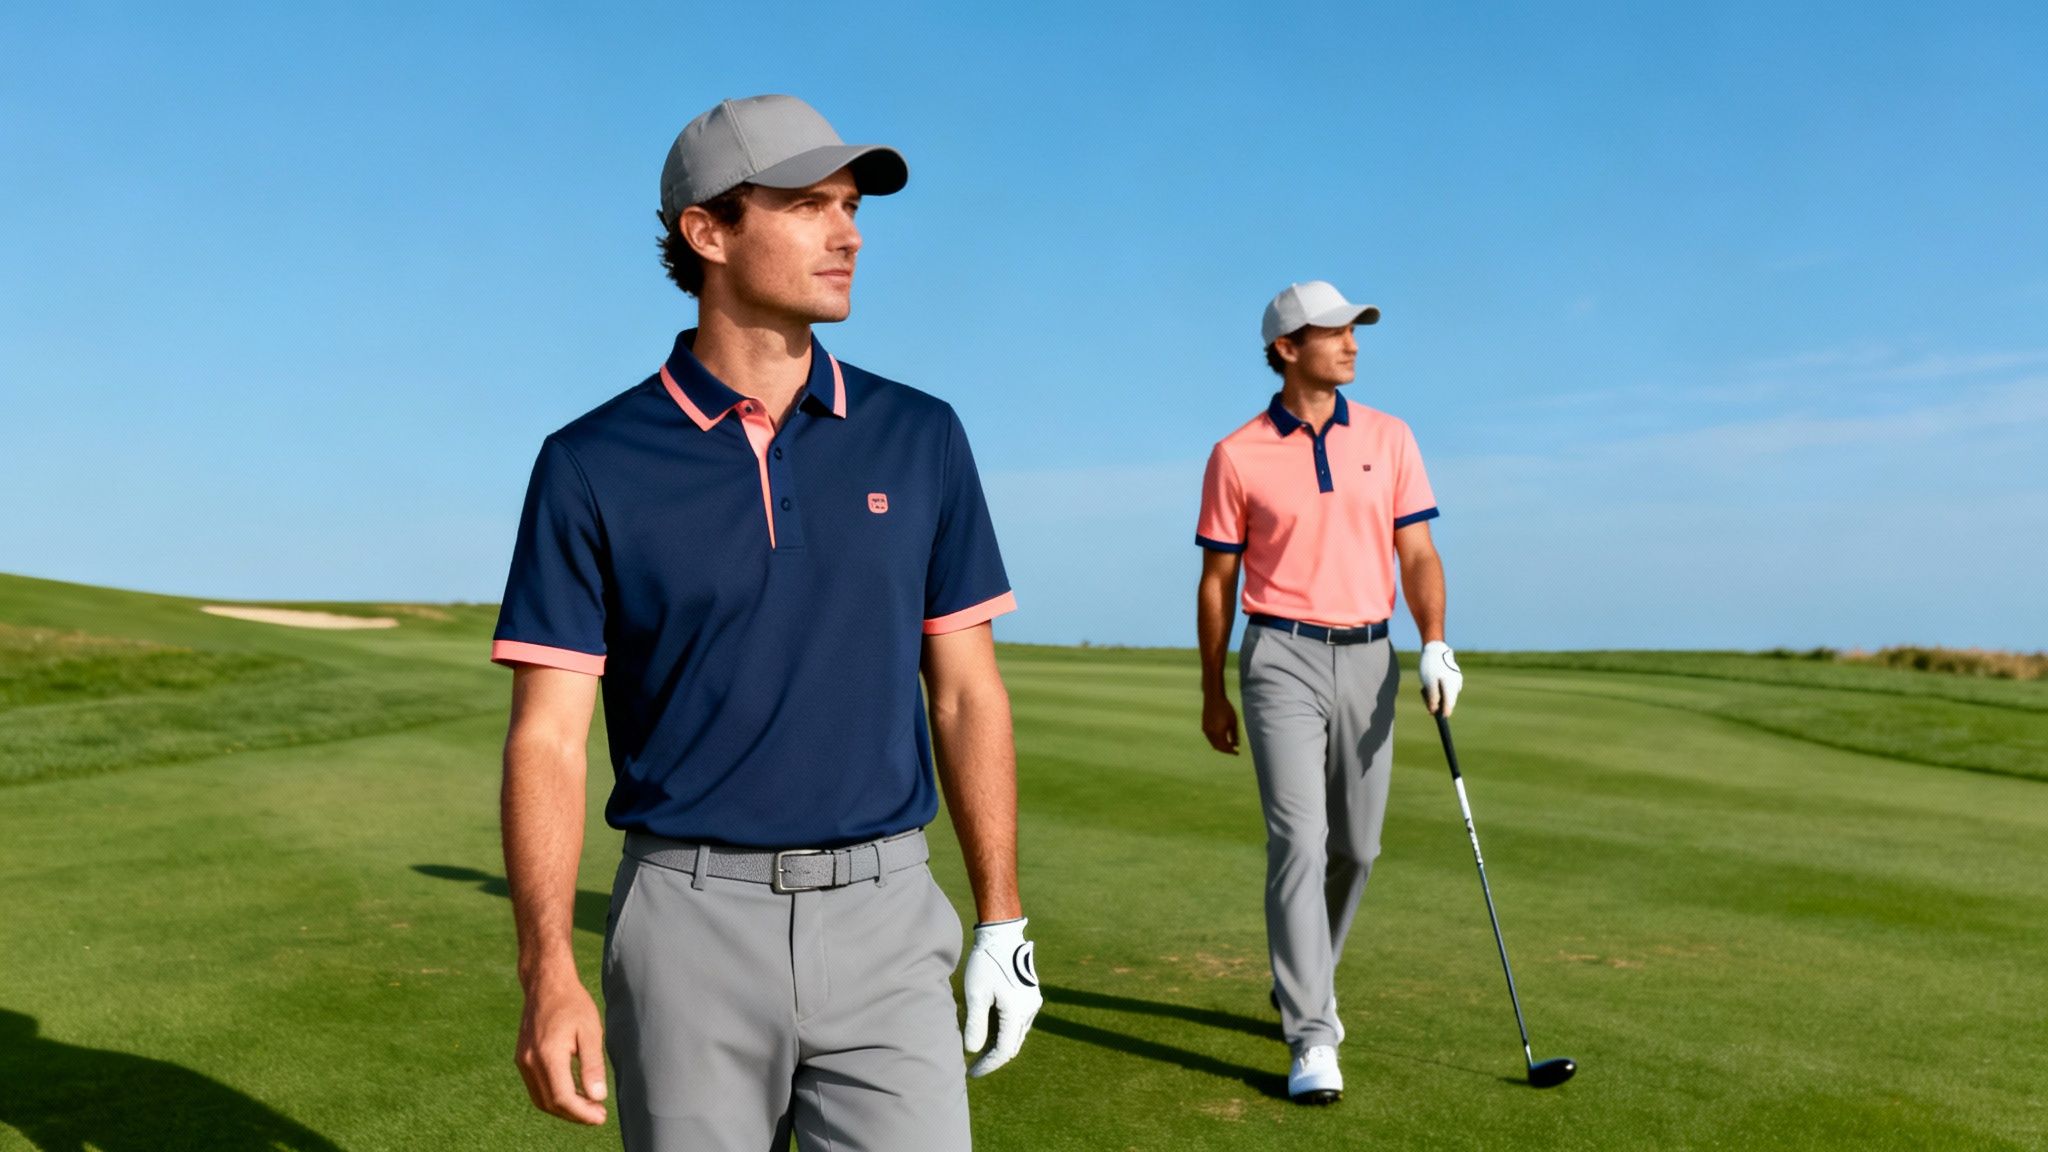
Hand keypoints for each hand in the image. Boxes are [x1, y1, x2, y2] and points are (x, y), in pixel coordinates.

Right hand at [515, 967, 607, 1124]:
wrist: (546, 985)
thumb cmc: (572, 1004)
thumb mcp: (591, 1031)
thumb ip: (593, 1065)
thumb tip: (598, 1097)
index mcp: (548, 1055)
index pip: (562, 1097)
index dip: (582, 1113)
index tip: (600, 1117)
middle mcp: (530, 1062)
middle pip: (551, 1103)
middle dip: (575, 1114)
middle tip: (598, 1115)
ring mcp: (523, 1061)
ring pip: (541, 1099)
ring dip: (564, 1109)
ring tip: (588, 1107)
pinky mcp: (522, 1059)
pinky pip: (536, 1088)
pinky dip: (553, 1098)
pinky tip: (573, 1094)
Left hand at [962, 917, 1041, 1076]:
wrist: (1002, 935)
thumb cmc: (986, 963)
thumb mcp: (976, 994)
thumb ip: (975, 1024)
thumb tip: (972, 1050)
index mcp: (1017, 1013)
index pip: (1004, 1051)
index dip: (988, 1065)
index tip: (971, 1073)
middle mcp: (1029, 1010)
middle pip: (1013, 1044)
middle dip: (993, 1057)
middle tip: (973, 1064)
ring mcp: (1032, 1002)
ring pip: (1016, 1033)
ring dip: (999, 1043)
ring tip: (977, 1048)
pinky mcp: (1029, 995)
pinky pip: (1018, 1021)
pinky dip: (1004, 1030)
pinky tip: (988, 1029)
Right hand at [1201, 693, 1239, 753]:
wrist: (1213, 699)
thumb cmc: (1225, 709)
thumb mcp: (1233, 722)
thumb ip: (1234, 735)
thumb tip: (1236, 744)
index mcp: (1218, 733)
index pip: (1225, 747)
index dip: (1231, 751)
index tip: (1237, 752)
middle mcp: (1210, 734)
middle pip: (1218, 747)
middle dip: (1226, 750)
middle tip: (1233, 750)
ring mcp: (1206, 731)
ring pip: (1213, 744)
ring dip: (1220, 746)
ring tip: (1228, 745)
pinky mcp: (1204, 727)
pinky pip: (1210, 739)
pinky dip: (1216, 742)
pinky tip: (1221, 739)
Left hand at [1418, 641, 1462, 716]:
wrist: (1435, 648)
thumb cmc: (1430, 666)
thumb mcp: (1429, 683)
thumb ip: (1433, 698)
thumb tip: (1434, 711)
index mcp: (1451, 687)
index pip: (1449, 706)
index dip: (1443, 713)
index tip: (1436, 716)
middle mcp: (1457, 685)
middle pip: (1448, 701)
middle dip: (1436, 701)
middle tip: (1423, 693)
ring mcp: (1456, 680)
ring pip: (1447, 694)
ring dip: (1436, 693)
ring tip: (1425, 684)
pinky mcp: (1454, 676)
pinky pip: (1447, 687)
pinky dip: (1438, 687)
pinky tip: (1431, 680)